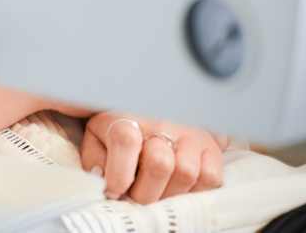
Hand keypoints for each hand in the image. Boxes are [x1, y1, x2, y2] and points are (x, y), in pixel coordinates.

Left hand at [80, 112, 227, 202]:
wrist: (156, 107)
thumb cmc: (121, 128)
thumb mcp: (98, 135)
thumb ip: (94, 156)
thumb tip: (100, 177)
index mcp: (127, 118)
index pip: (125, 141)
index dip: (119, 174)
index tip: (113, 192)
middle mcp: (161, 123)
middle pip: (159, 164)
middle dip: (145, 193)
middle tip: (136, 198)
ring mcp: (189, 135)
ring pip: (186, 173)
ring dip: (169, 194)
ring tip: (157, 194)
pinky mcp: (211, 147)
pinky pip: (211, 177)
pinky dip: (196, 191)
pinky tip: (178, 188)